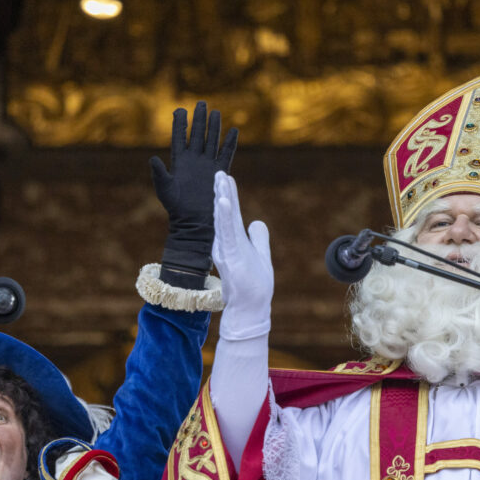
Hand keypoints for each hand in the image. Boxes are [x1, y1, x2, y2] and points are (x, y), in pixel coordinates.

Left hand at [151, 101, 237, 287]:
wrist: (193, 222)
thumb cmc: (176, 209)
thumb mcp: (164, 190)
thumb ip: (159, 174)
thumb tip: (152, 158)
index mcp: (179, 162)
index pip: (179, 137)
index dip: (179, 123)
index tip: (179, 109)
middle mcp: (194, 161)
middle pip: (197, 134)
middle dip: (199, 119)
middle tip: (201, 102)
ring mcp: (207, 166)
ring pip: (211, 141)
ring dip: (214, 127)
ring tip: (216, 112)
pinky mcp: (219, 173)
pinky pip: (227, 154)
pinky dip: (230, 143)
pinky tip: (234, 130)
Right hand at [213, 171, 272, 339]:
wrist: (251, 308)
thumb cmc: (254, 286)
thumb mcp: (261, 255)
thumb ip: (258, 238)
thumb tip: (257, 222)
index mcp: (233, 242)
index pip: (230, 215)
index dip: (228, 196)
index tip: (225, 177)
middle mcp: (227, 243)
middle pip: (225, 213)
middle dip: (222, 191)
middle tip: (218, 171)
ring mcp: (227, 249)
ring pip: (223, 220)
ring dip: (221, 199)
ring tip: (220, 181)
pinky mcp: (230, 257)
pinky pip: (226, 233)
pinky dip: (223, 217)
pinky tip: (221, 202)